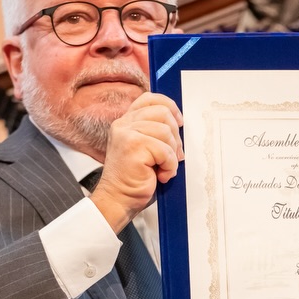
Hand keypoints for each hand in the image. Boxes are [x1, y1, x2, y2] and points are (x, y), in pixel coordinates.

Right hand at [88, 92, 183, 230]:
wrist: (118, 200)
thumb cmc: (134, 179)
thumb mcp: (145, 149)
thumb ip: (155, 132)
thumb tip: (179, 124)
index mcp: (126, 122)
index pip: (150, 99)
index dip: (170, 107)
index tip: (179, 124)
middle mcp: (124, 124)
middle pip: (163, 113)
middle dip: (175, 136)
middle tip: (173, 156)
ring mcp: (127, 134)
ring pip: (166, 131)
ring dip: (172, 154)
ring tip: (163, 168)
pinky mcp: (133, 146)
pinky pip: (165, 150)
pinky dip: (169, 166)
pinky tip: (160, 175)